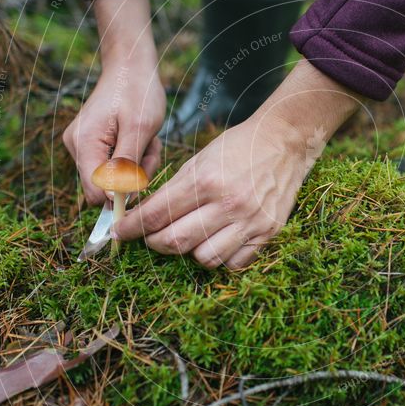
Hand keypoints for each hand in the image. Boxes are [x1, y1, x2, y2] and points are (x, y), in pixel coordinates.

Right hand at [63, 64, 164, 204]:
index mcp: (84, 144)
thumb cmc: (138, 92)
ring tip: (147, 139)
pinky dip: (134, 156)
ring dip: (138, 163)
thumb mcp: (140, 129)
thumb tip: (115, 198)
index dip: (120, 195)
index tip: (143, 178)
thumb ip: (126, 164)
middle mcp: (77, 147)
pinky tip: (140, 138)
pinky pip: (116, 164)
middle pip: (106, 186)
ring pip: (114, 177)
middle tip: (149, 148)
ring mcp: (83, 146)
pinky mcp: (93, 144)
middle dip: (133, 174)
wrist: (130, 66)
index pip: (95, 193)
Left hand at [112, 60, 362, 268]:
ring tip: (189, 237)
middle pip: (176, 241)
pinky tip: (216, 242)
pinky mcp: (267, 232)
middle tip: (150, 237)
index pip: (157, 214)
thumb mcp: (200, 160)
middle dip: (154, 243)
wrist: (284, 142)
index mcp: (206, 180)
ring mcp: (250, 221)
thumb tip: (142, 215)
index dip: (131, 227)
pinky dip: (220, 258)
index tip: (120, 232)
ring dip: (189, 252)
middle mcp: (228, 204)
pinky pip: (234, 263)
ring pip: (204, 258)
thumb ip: (173, 190)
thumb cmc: (238, 147)